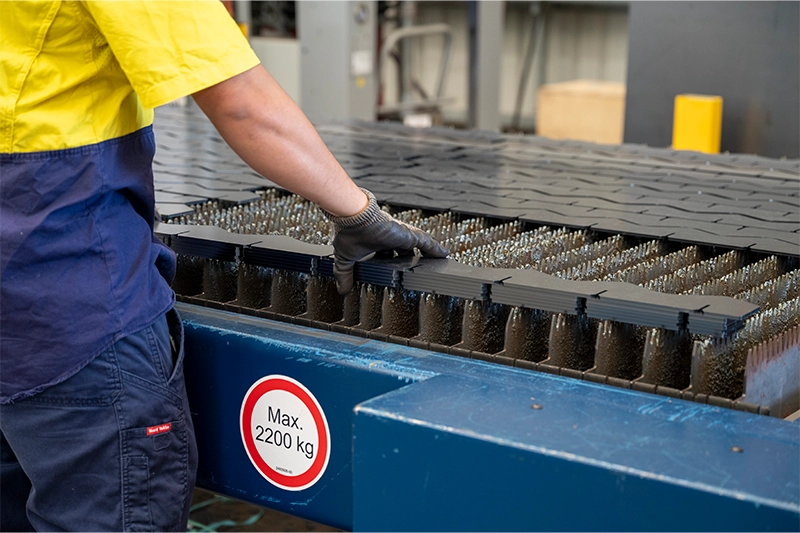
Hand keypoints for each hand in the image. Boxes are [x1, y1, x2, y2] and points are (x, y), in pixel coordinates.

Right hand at [323, 189, 448, 293]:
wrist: (353, 218)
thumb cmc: (348, 233)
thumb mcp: (346, 258)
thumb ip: (345, 274)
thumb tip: (341, 290)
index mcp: (376, 243)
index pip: (388, 254)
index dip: (392, 263)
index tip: (394, 272)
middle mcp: (390, 239)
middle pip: (405, 252)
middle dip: (410, 261)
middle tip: (417, 273)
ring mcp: (401, 236)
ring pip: (418, 247)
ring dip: (427, 256)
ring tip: (436, 265)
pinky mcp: (408, 234)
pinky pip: (426, 243)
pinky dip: (435, 248)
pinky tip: (444, 254)